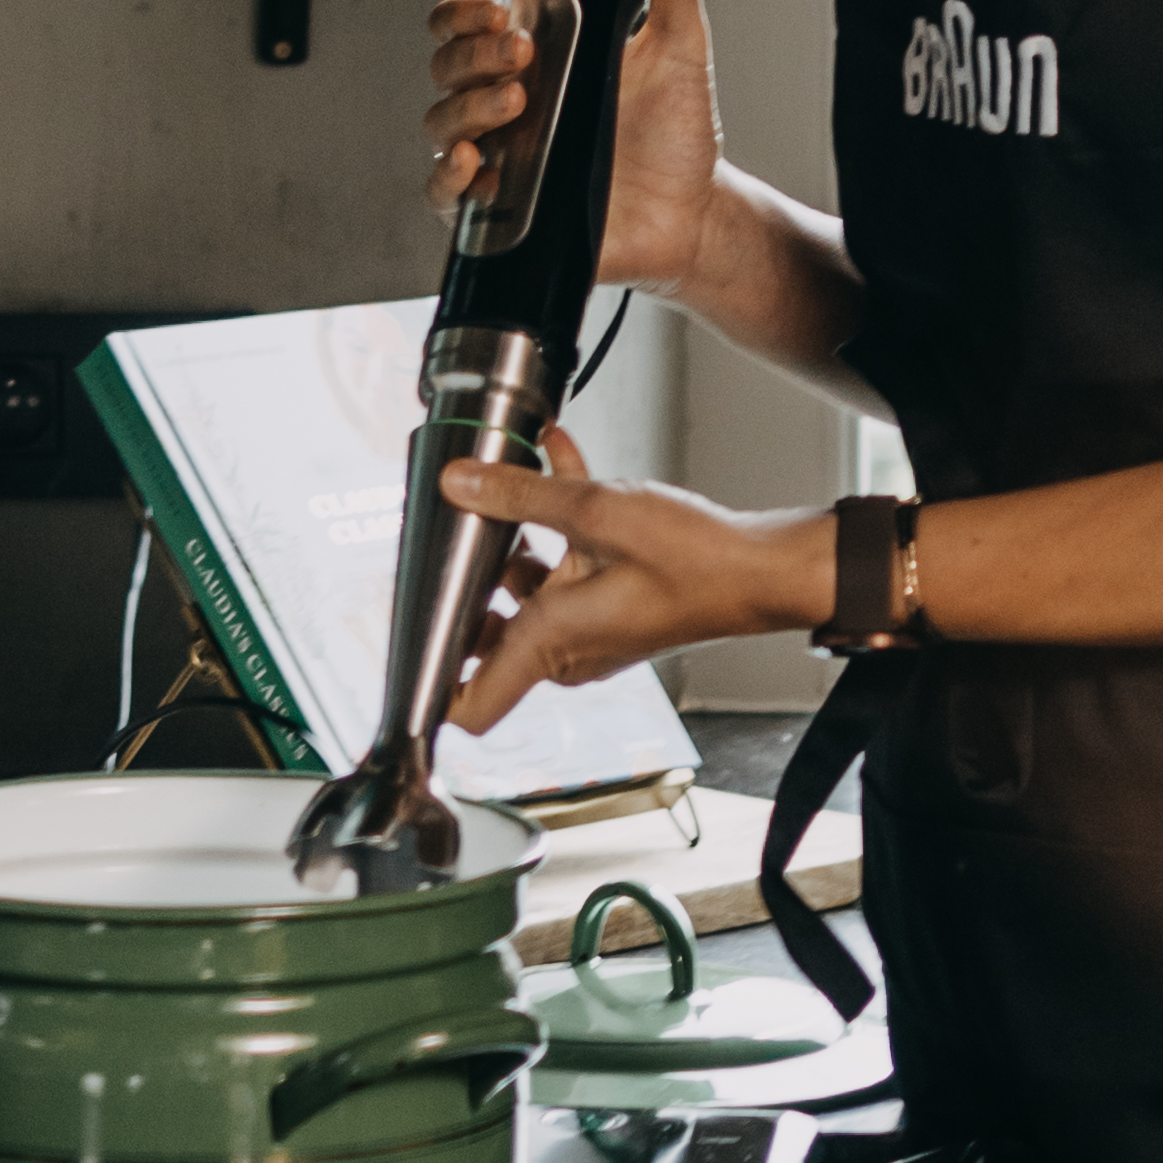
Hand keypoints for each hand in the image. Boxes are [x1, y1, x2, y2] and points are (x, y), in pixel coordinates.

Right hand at [421, 0, 730, 292]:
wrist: (693, 213)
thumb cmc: (677, 132)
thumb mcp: (677, 48)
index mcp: (536, 61)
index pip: (465, 27)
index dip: (463, 15)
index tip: (496, 12)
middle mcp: (507, 107)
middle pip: (446, 69)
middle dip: (473, 55)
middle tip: (524, 56)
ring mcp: (501, 160)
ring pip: (439, 126)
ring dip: (466, 109)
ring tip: (517, 104)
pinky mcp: (503, 215)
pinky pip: (444, 198)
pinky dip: (448, 181)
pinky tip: (475, 167)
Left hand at [434, 426, 812, 730]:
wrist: (759, 568)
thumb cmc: (693, 563)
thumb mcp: (594, 514)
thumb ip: (520, 496)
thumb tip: (460, 483)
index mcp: (549, 645)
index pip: (469, 706)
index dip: (428, 688)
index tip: (402, 653)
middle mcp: (565, 649)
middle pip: (486, 631)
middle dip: (469, 577)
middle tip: (456, 527)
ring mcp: (589, 627)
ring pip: (525, 586)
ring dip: (516, 534)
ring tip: (510, 474)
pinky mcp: (612, 601)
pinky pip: (566, 565)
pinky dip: (558, 523)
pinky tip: (557, 456)